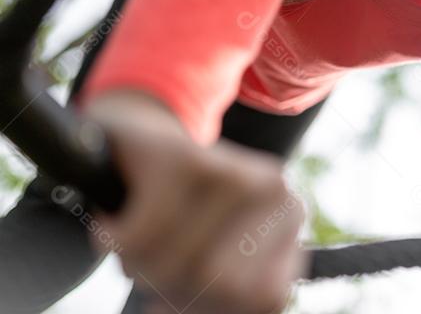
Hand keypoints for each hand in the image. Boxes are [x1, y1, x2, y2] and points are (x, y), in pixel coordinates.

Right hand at [83, 90, 308, 313]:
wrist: (130, 140)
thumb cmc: (172, 213)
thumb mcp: (212, 262)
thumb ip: (231, 289)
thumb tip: (219, 301)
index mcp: (289, 218)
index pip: (264, 298)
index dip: (214, 309)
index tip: (183, 292)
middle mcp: (274, 188)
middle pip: (218, 282)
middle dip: (172, 288)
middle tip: (150, 263)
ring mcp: (233, 169)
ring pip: (179, 261)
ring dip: (138, 265)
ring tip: (134, 238)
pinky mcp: (183, 159)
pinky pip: (142, 236)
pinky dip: (114, 240)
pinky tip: (114, 221)